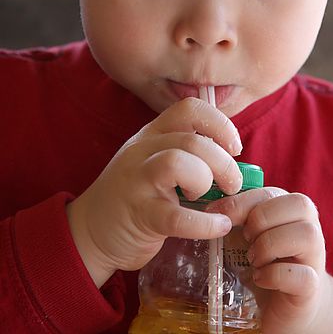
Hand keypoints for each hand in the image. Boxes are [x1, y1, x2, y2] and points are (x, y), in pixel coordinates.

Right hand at [66, 97, 242, 287]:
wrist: (90, 231)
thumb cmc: (136, 196)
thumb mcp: (155, 162)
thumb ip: (188, 155)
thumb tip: (236, 165)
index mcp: (153, 134)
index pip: (189, 108)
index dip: (220, 124)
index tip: (234, 148)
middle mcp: (143, 150)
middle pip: (192, 140)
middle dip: (223, 162)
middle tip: (233, 184)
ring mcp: (137, 181)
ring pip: (177, 163)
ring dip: (206, 181)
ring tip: (214, 200)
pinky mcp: (138, 215)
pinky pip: (176, 216)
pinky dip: (205, 223)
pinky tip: (219, 226)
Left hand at [207, 188, 332, 333]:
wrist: (284, 304)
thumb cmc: (264, 261)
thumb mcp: (249, 234)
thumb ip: (237, 217)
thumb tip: (208, 210)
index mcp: (292, 209)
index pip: (271, 193)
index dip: (240, 202)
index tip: (214, 215)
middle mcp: (310, 227)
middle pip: (299, 204)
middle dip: (261, 220)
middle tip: (245, 239)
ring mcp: (315, 257)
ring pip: (306, 234)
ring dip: (270, 245)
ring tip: (253, 260)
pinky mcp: (312, 287)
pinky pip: (301, 274)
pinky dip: (274, 275)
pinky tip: (260, 279)